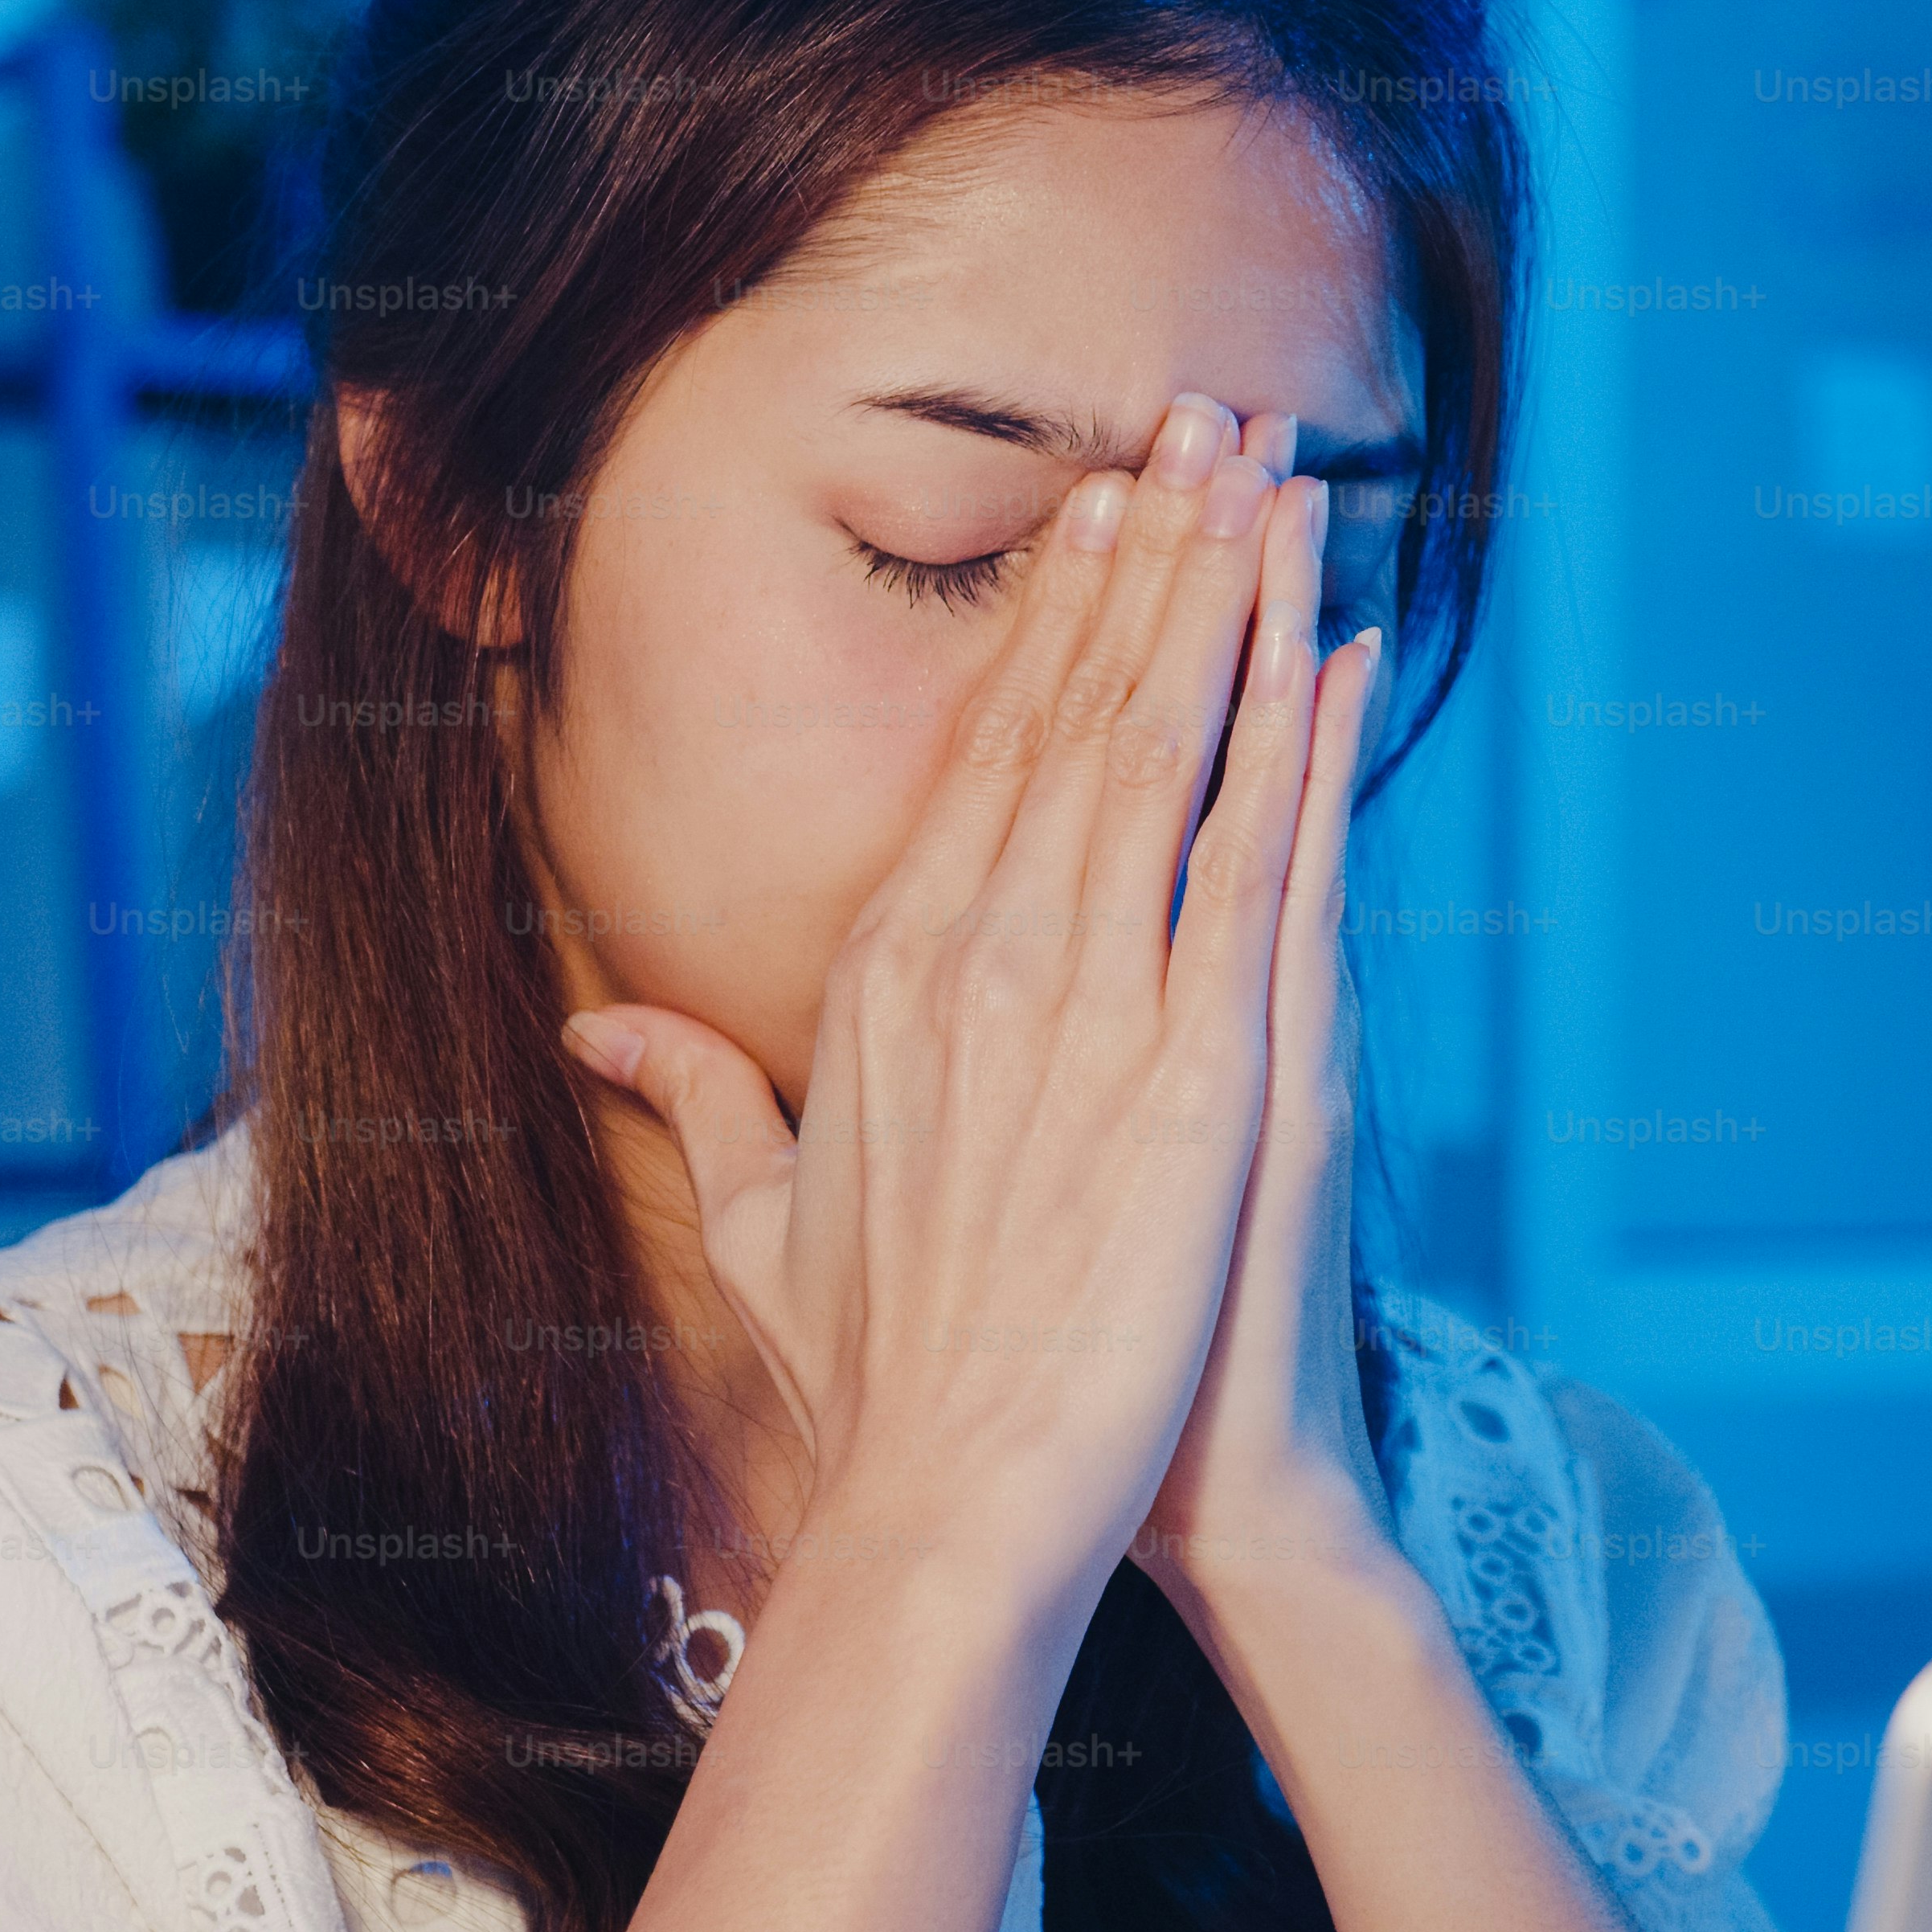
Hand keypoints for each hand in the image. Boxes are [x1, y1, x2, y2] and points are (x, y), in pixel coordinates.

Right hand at [563, 392, 1374, 1629]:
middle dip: (1145, 555)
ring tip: (1271, 476)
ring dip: (1223, 599)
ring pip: (1164, 751)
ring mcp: (1087, 1004)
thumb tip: (597, 1027)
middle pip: (1074, 712)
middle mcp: (979, 958)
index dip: (1051, 619)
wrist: (948, 1507)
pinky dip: (1295, 751)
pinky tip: (1333, 643)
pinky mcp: (1194, 1070)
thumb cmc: (867, 1389)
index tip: (1100, 509)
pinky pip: (1255, 868)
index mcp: (887, 975)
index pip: (982, 752)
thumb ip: (691, 1099)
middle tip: (1201, 423)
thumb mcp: (758, 1226)